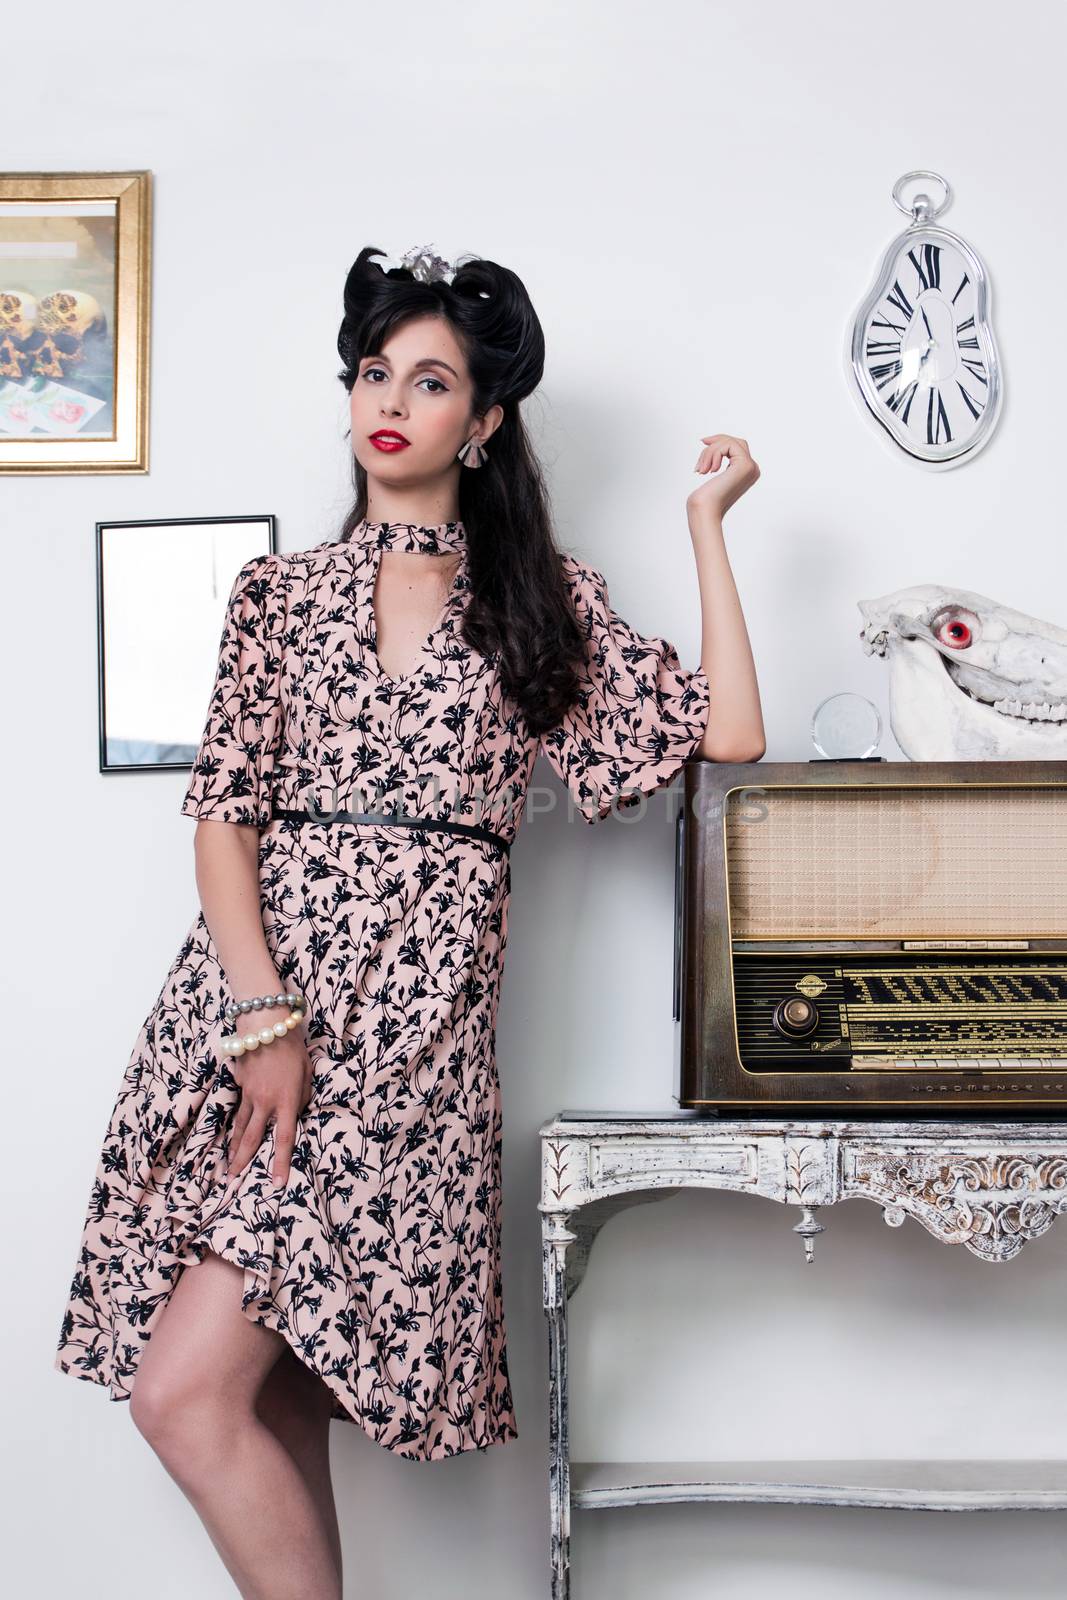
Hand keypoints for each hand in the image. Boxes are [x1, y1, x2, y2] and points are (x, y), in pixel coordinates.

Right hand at [224, 1026, 313, 1187]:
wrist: (265, 1024)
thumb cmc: (292, 1046)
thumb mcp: (307, 1072)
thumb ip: (303, 1096)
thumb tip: (296, 1112)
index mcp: (287, 1101)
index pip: (284, 1139)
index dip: (279, 1163)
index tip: (276, 1184)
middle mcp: (265, 1102)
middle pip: (251, 1138)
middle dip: (243, 1162)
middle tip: (234, 1182)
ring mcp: (248, 1093)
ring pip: (239, 1126)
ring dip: (233, 1148)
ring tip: (229, 1165)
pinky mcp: (239, 1084)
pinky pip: (239, 1105)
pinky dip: (236, 1120)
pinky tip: (232, 1131)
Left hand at [687, 433, 759, 520]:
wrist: (705, 510)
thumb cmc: (704, 497)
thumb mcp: (710, 472)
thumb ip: (716, 457)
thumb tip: (707, 440)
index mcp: (747, 472)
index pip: (737, 446)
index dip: (720, 441)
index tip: (703, 442)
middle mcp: (753, 469)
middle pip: (736, 441)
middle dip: (716, 442)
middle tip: (702, 443)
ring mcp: (751, 467)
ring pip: (730, 442)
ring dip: (710, 451)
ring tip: (701, 468)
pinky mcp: (745, 465)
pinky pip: (728, 445)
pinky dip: (713, 453)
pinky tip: (708, 471)